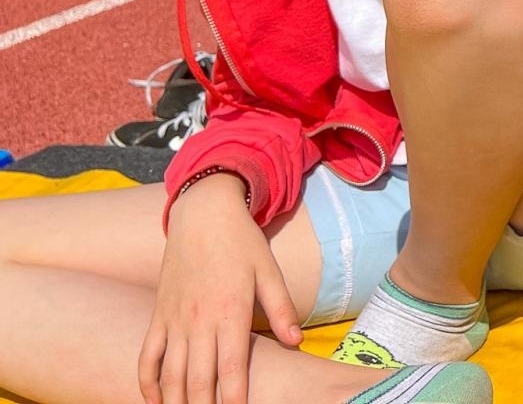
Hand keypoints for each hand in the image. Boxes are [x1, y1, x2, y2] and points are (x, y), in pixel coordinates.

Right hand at [139, 174, 302, 403]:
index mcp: (230, 312)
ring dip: (176, 402)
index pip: (232, 369)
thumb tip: (297, 342)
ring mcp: (174, 321)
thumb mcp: (268, 270)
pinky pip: (146, 357)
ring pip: (170, 375)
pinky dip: (147, 383)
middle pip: (198, 380)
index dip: (234, 399)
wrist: (202, 215)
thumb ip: (282, 309)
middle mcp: (199, 322)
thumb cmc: (241, 242)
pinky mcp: (158, 316)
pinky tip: (155, 401)